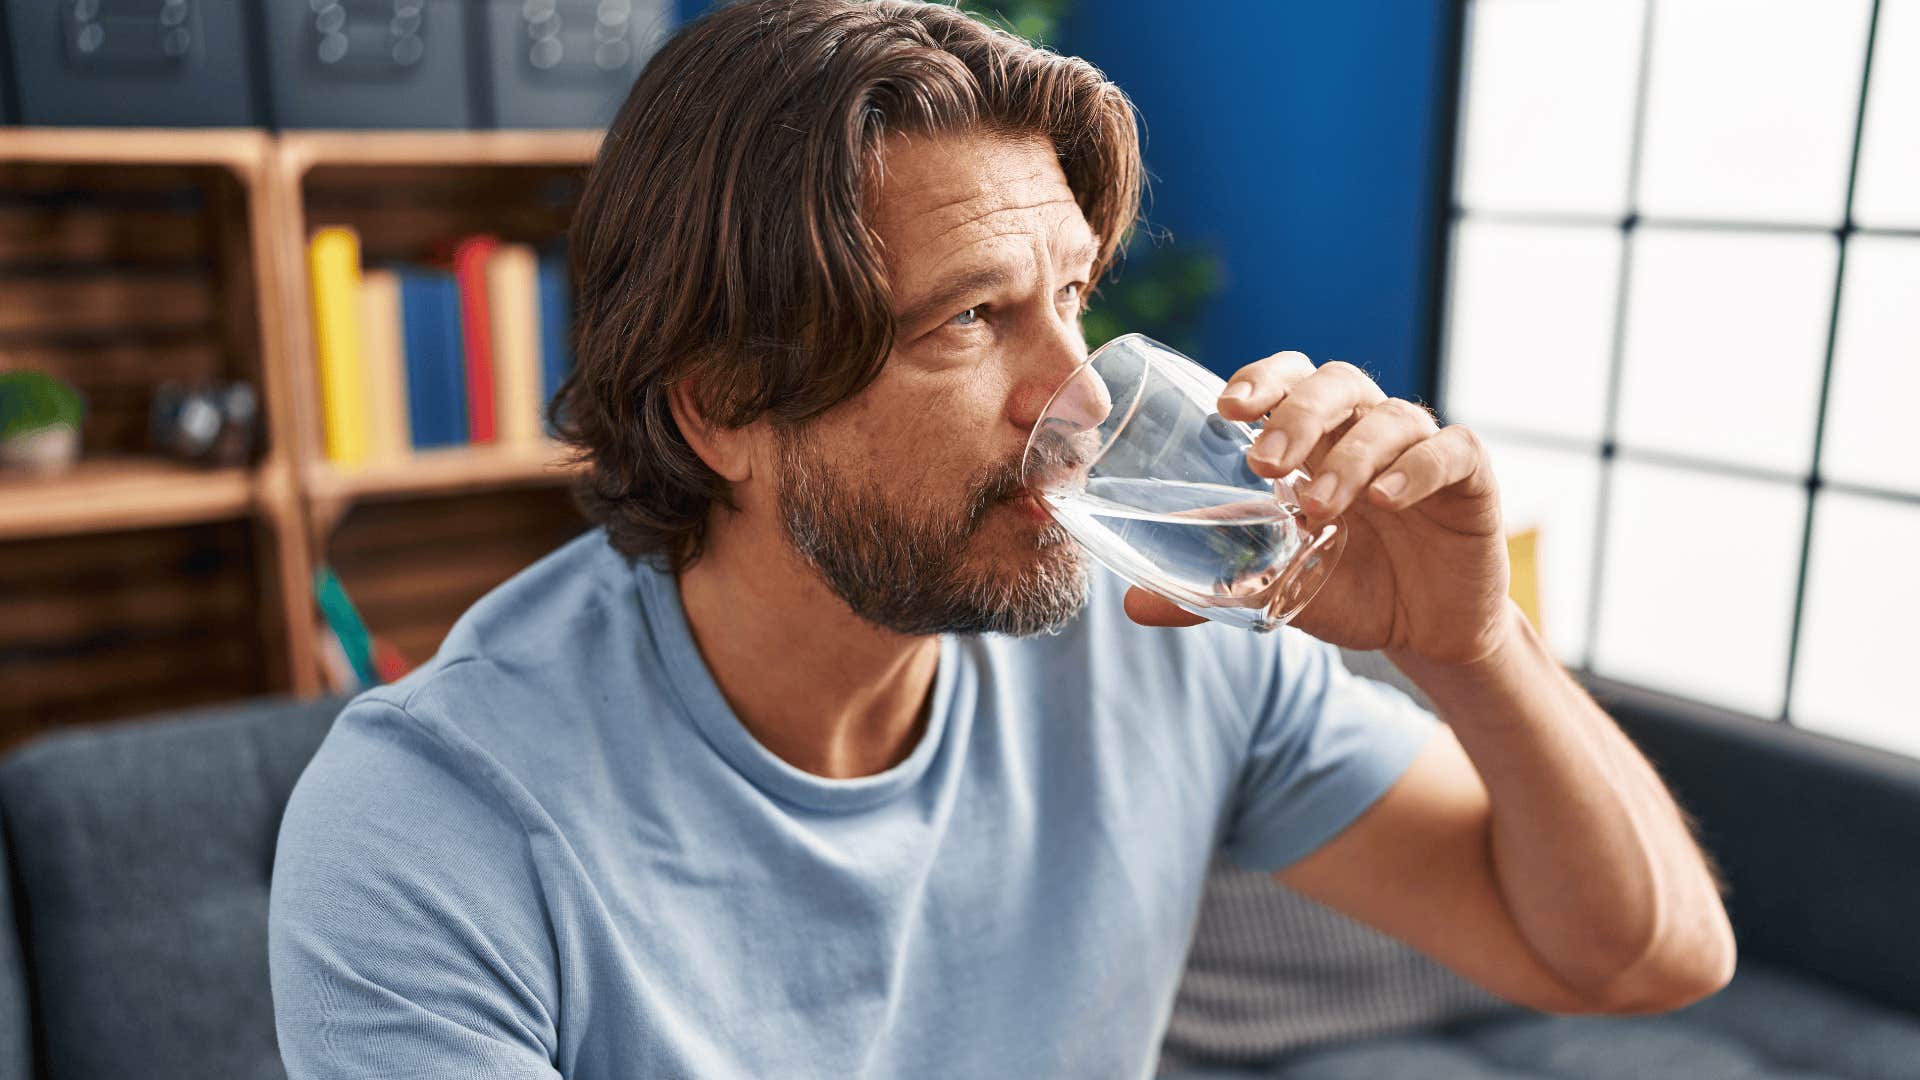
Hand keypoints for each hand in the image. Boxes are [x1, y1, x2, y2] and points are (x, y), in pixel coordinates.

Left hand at [1121, 351, 1514, 667]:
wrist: (1424, 631)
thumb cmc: (1346, 586)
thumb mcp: (1275, 587)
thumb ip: (1209, 588)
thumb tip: (1132, 605)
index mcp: (1316, 438)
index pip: (1289, 379)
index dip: (1262, 379)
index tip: (1226, 408)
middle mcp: (1366, 429)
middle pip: (1336, 383)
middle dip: (1297, 413)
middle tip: (1263, 463)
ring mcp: (1420, 449)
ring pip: (1391, 417)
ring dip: (1350, 456)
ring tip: (1320, 504)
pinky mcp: (1470, 479)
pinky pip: (1452, 450)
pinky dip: (1417, 467)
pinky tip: (1387, 496)